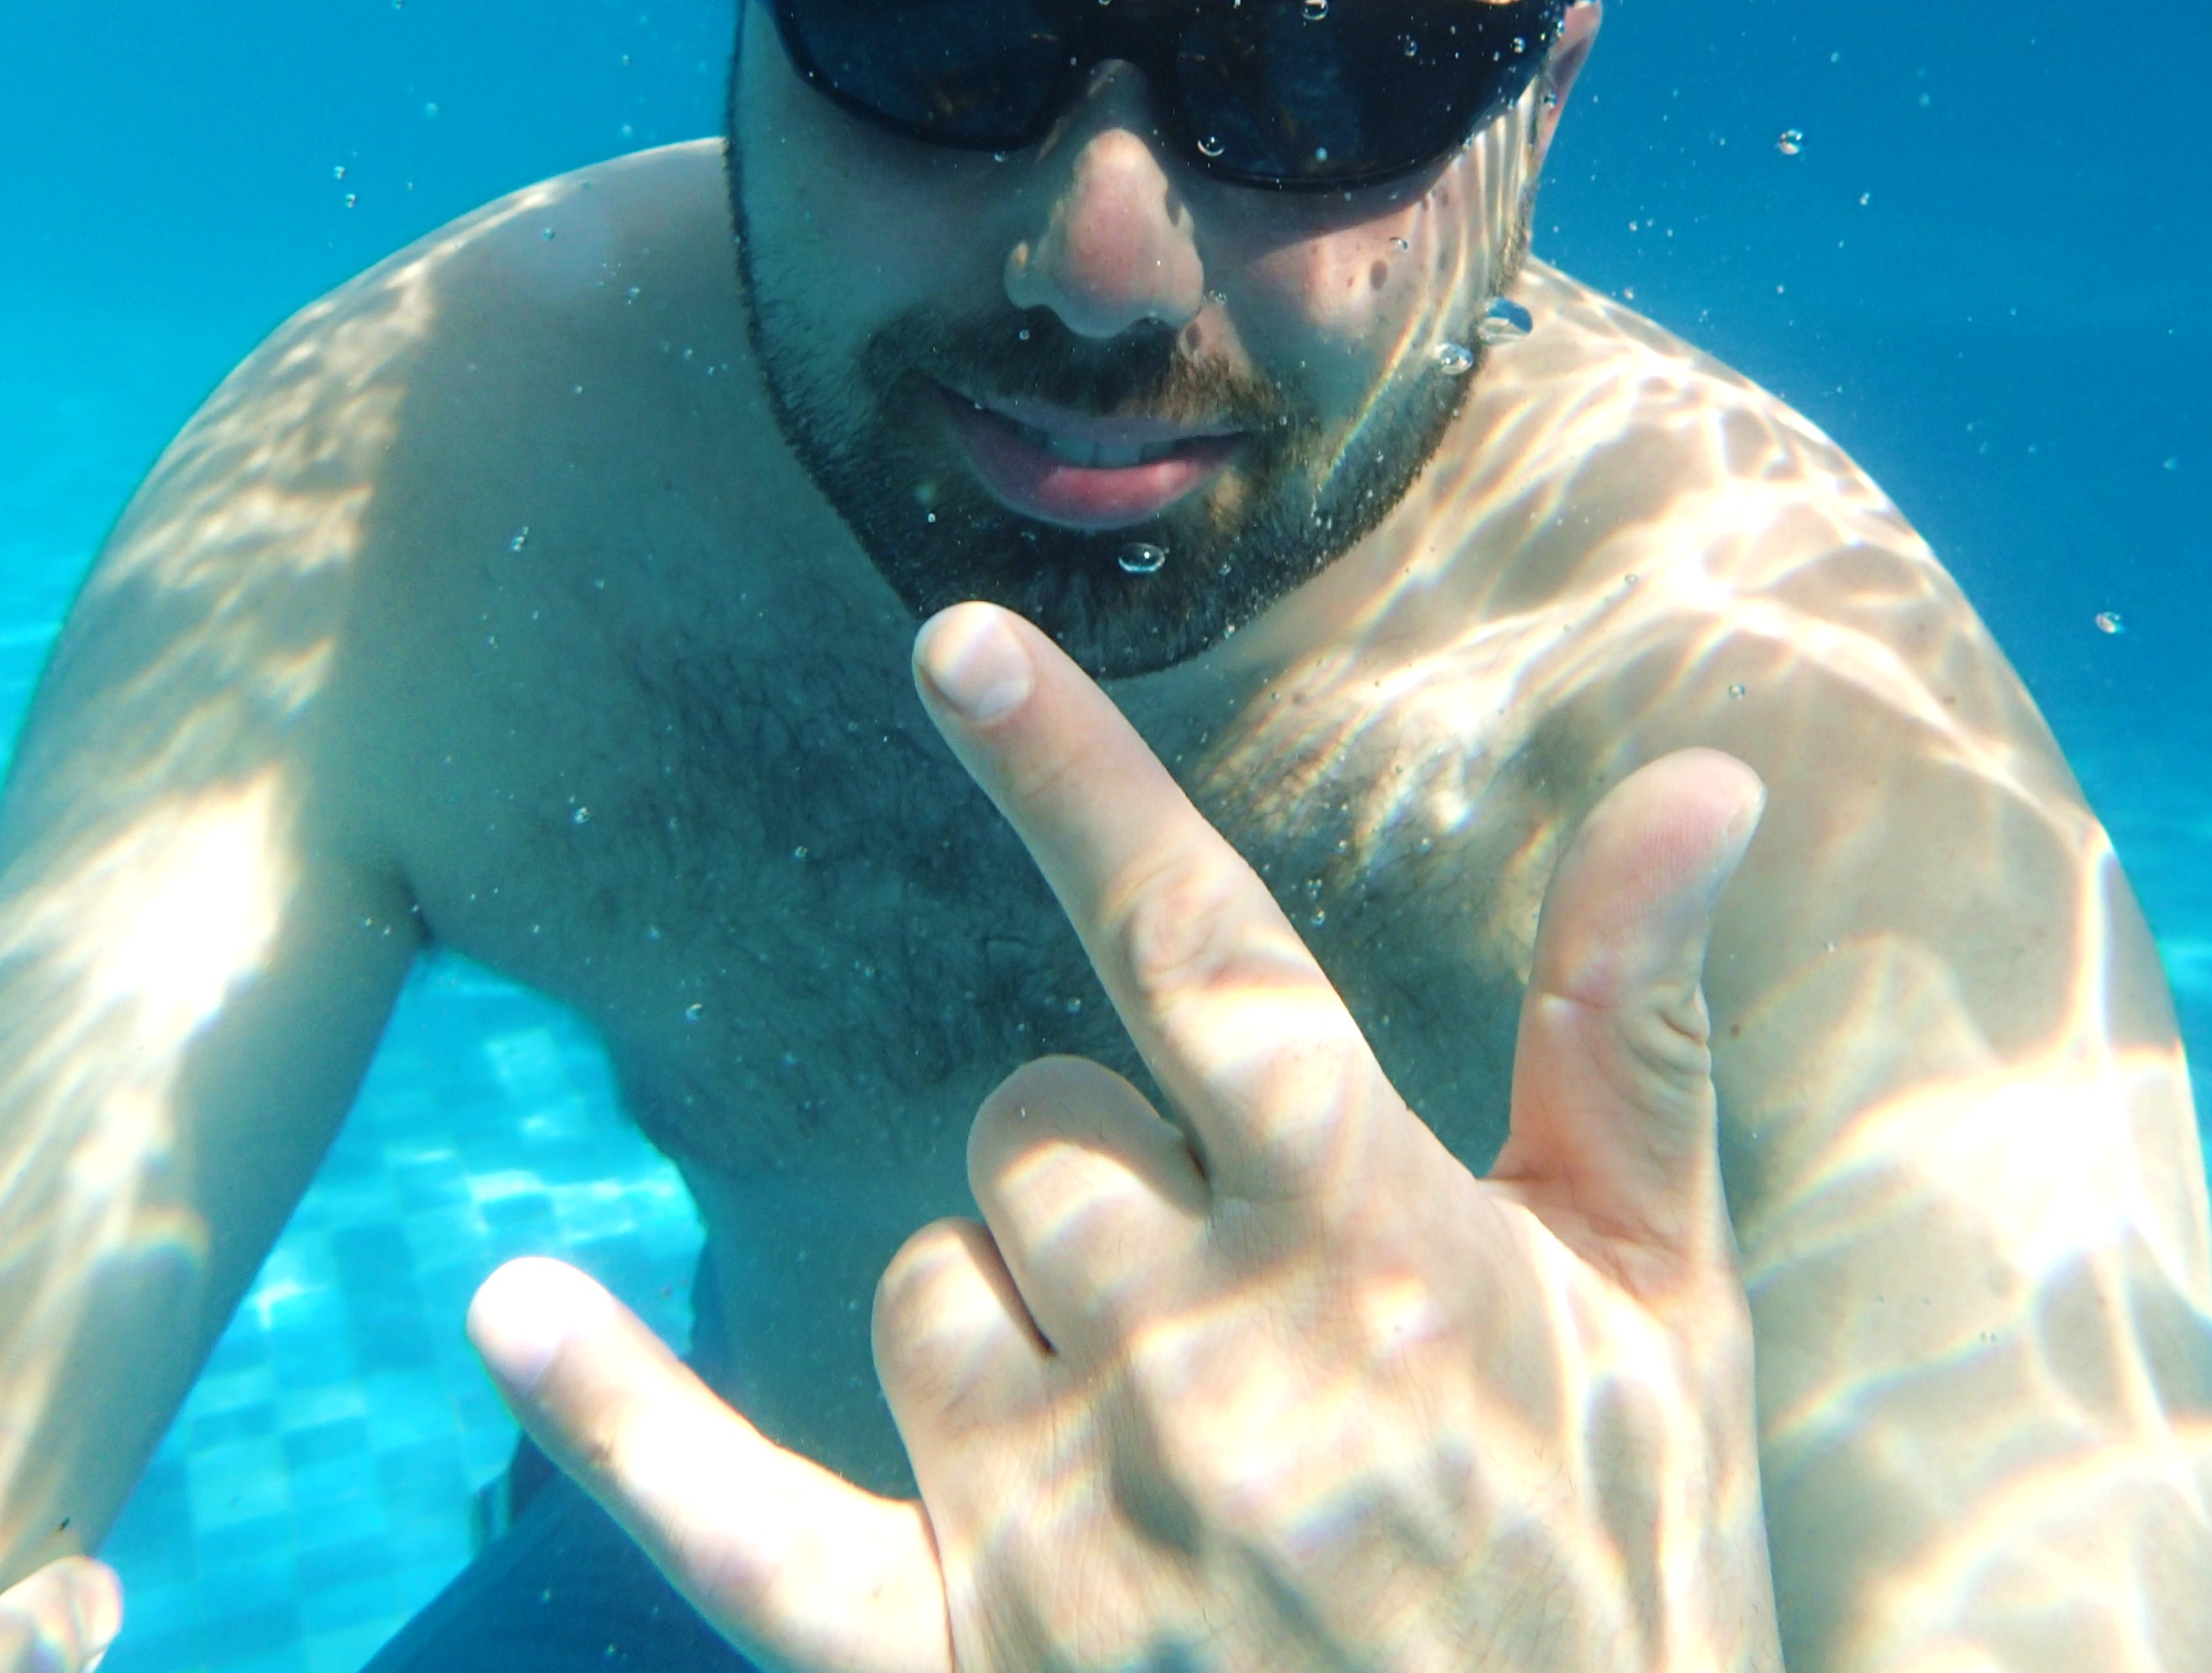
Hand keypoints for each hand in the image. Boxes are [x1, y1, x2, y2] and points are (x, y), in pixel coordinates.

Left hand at [470, 604, 1781, 1671]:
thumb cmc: (1633, 1594)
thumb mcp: (1670, 1320)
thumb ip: (1633, 1039)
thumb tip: (1702, 783)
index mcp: (1376, 1249)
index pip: (1197, 954)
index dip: (1073, 784)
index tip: (954, 643)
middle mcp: (1200, 1368)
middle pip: (1031, 1136)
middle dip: (1111, 1183)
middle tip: (1251, 1324)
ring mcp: (1063, 1530)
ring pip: (922, 1288)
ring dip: (1011, 1324)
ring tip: (1166, 1457)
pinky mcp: (949, 1670)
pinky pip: (735, 1519)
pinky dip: (617, 1414)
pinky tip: (509, 1302)